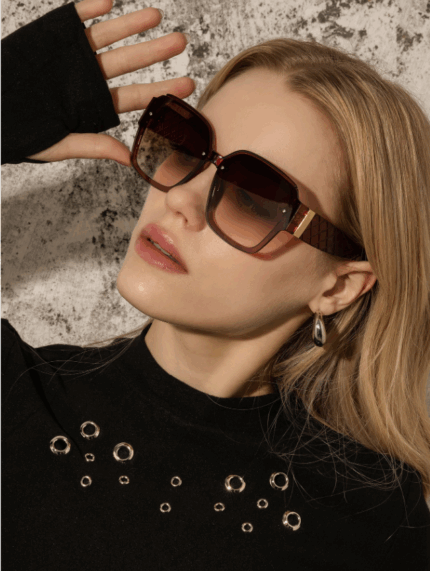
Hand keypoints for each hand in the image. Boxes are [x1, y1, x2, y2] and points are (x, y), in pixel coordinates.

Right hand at [26, 0, 194, 164]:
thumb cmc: (26, 133)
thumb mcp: (62, 144)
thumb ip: (96, 146)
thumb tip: (131, 160)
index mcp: (96, 104)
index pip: (136, 97)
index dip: (161, 91)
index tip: (188, 86)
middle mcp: (90, 77)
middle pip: (129, 62)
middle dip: (155, 52)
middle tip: (182, 42)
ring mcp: (74, 55)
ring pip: (108, 36)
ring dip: (131, 25)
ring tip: (156, 16)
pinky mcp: (54, 35)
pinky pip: (76, 17)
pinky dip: (92, 8)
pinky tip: (111, 0)